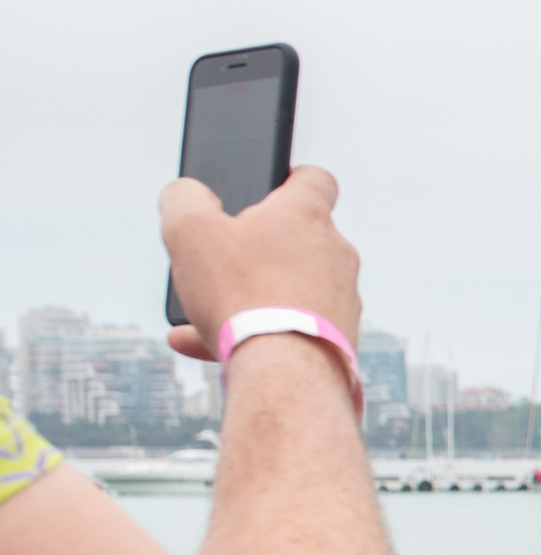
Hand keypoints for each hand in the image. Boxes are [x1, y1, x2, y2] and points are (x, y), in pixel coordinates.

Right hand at [161, 166, 361, 362]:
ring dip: (248, 294)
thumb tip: (185, 193)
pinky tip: (197, 343)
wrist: (286, 375)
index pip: (313, 179)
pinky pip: (291, 328)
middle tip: (220, 258)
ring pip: (289, 288)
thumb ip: (182, 198)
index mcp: (307, 217)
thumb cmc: (241, 296)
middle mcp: (337, 255)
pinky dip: (252, 332)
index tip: (266, 190)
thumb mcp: (189, 231)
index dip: (288, 178)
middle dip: (257, 247)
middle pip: (296, 239)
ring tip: (202, 309)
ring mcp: (344, 300)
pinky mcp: (341, 339)